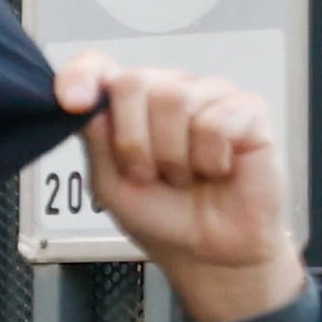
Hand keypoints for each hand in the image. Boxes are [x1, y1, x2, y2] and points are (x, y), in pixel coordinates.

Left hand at [55, 55, 306, 321]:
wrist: (210, 254)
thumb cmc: (164, 217)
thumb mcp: (111, 184)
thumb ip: (95, 138)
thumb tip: (85, 99)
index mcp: (130, 105)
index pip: (99, 67)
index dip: (82, 75)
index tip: (73, 102)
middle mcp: (168, 91)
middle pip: (134, 82)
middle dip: (133, 142)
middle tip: (150, 174)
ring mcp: (209, 96)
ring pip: (174, 99)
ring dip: (173, 157)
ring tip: (186, 176)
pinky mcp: (248, 109)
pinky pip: (216, 121)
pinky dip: (210, 159)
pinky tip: (218, 170)